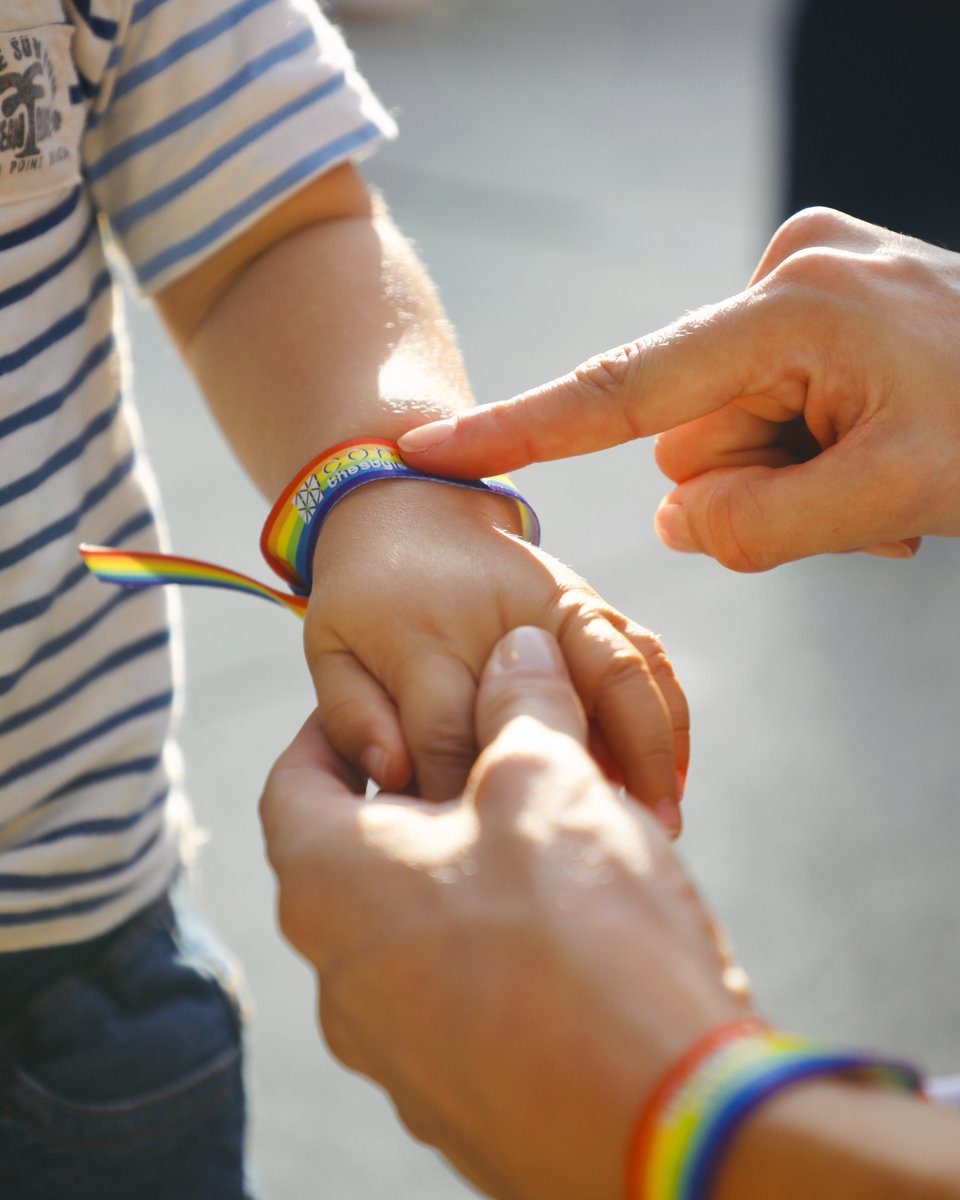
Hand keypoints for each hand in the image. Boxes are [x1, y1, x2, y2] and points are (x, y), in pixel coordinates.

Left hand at [260, 627, 749, 1199]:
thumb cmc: (578, 930)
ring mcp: (393, 1051)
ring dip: (461, 879)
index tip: (379, 704)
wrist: (657, 1121)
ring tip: (540, 844)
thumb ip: (522, 701)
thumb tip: (519, 652)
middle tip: (482, 767)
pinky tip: (570, 934)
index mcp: (330, 884)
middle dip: (419, 801)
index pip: (293, 782)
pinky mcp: (456, 1099)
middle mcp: (340, 976)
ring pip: (410, 933)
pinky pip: (457, 999)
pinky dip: (492, 951)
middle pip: (356, 858)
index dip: (333, 729)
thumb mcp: (545, 779)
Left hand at [302, 481, 688, 829]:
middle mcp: (500, 617)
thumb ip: (353, 715)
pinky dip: (666, 714)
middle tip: (596, 850)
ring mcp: (555, 602)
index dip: (464, 801)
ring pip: (618, 670)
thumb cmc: (363, 599)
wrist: (409, 510)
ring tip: (658, 819)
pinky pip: (644, 653)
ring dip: (646, 747)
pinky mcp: (590, 600)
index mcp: (420, 637)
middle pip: (556, 701)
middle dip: (575, 781)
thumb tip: (394, 774)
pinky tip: (667, 777)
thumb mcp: (329, 650)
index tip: (483, 858)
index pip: (447, 736)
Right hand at [398, 208, 959, 570]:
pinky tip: (883, 450)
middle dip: (754, 486)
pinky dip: (812, 451)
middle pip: (692, 434)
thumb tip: (675, 517)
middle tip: (856, 501)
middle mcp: (787, 274)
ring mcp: (809, 278)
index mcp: (793, 308)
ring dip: (790, 475)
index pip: (625, 390)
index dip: (525, 430)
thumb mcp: (893, 499)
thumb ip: (758, 523)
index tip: (435, 448)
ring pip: (734, 429)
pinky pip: (773, 402)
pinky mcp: (826, 298)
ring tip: (882, 479)